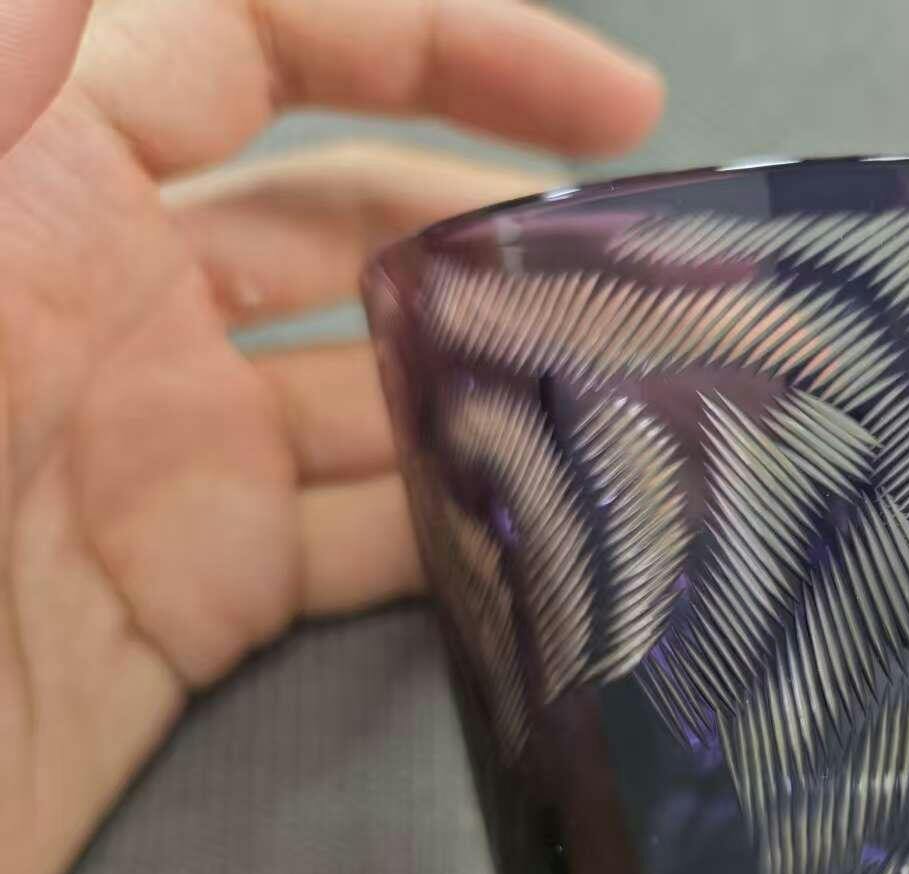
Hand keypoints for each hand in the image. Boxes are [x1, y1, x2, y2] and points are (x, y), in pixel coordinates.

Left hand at [0, 0, 663, 873]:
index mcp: (35, 173)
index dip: (447, 40)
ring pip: (383, 387)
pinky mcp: (190, 597)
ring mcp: (159, 455)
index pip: (269, 40)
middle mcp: (110, 298)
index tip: (611, 107)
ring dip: (512, 388)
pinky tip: (554, 535)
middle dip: (512, 228)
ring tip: (650, 404)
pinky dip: (465, 533)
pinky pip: (363, 543)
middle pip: (356, 219)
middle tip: (660, 275)